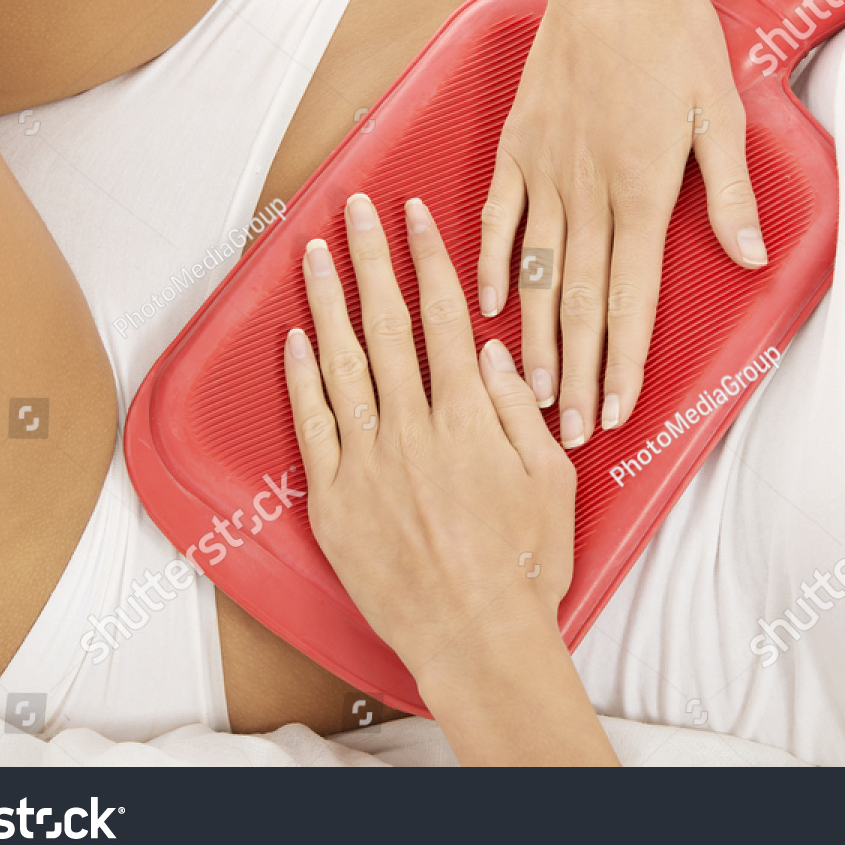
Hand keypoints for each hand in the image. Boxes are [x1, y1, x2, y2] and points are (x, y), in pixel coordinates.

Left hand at [284, 193, 616, 763]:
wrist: (474, 636)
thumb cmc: (525, 564)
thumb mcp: (550, 480)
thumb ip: (517, 408)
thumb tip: (486, 350)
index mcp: (468, 418)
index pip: (442, 316)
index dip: (426, 258)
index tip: (414, 215)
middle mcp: (411, 427)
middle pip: (386, 322)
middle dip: (370, 256)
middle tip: (355, 208)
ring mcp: (367, 461)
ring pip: (341, 361)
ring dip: (326, 300)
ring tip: (313, 251)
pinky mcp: (334, 497)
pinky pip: (311, 423)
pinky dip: (301, 377)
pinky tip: (295, 338)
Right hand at [478, 0, 766, 450]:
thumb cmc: (677, 37)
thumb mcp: (721, 112)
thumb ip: (727, 191)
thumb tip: (748, 256)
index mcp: (642, 190)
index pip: (633, 297)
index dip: (626, 361)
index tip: (618, 412)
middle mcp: (588, 190)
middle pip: (583, 301)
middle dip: (578, 373)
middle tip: (569, 432)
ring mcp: (546, 168)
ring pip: (538, 272)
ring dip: (536, 337)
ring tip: (530, 392)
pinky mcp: (517, 144)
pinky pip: (498, 215)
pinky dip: (493, 262)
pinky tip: (489, 304)